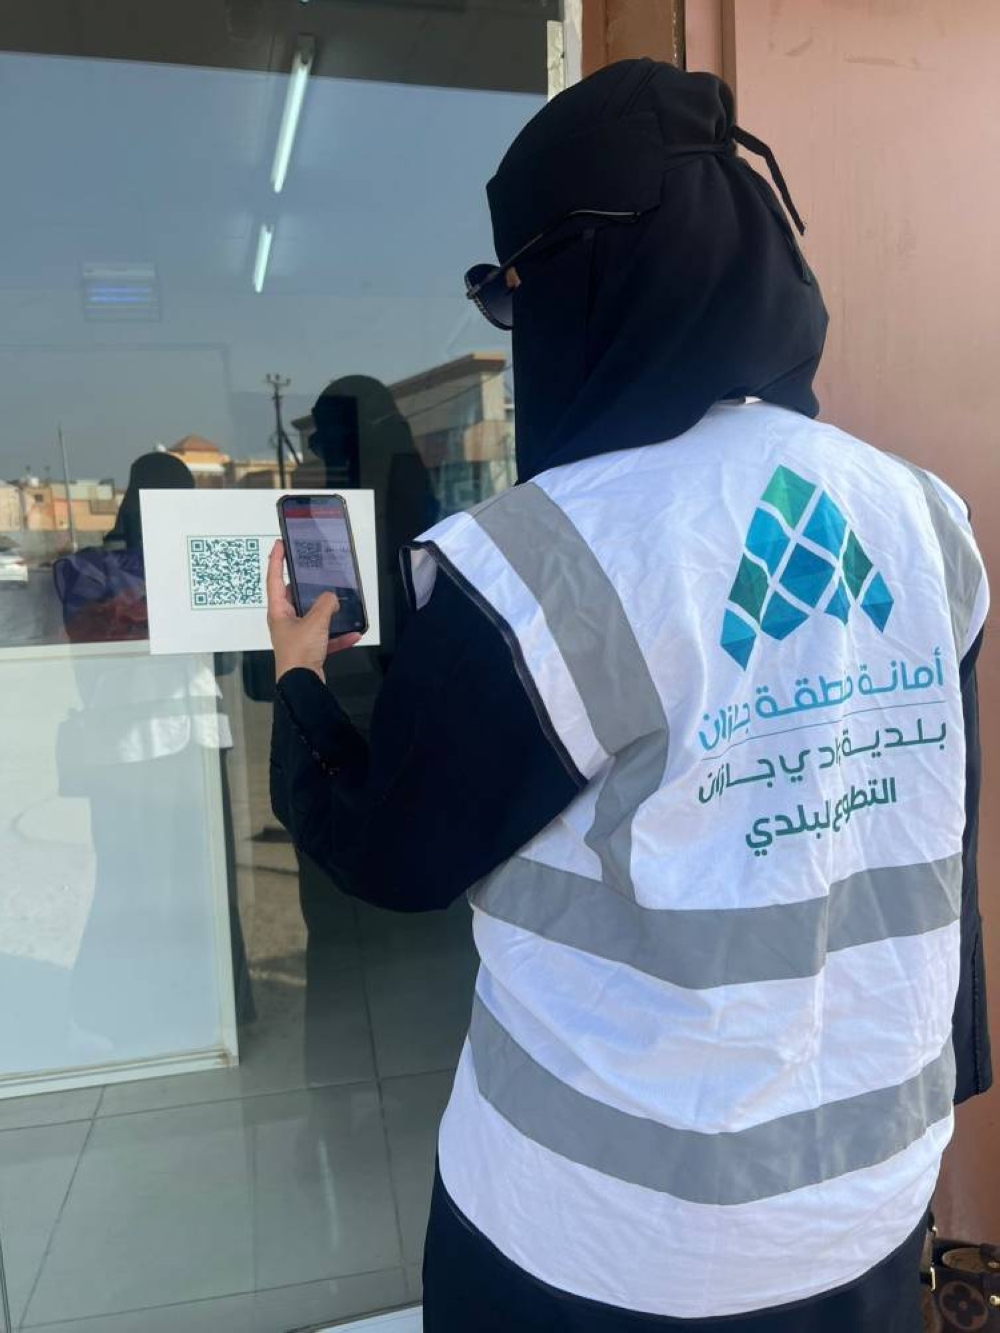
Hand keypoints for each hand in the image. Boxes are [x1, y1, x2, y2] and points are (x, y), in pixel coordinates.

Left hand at [266, 540, 360, 681]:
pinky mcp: (309, 650)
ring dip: (327, 612)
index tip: (279, 544)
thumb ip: (326, 604)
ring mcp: (297, 636)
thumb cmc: (299, 652)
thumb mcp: (315, 622)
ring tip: (340, 600)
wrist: (302, 685)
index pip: (274, 579)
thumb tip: (332, 597)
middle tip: (316, 571)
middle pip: (294, 597)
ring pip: (313, 617)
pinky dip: (339, 636)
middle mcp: (285, 622)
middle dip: (306, 586)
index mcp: (278, 611)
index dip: (277, 560)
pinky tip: (354, 634)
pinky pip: (326, 638)